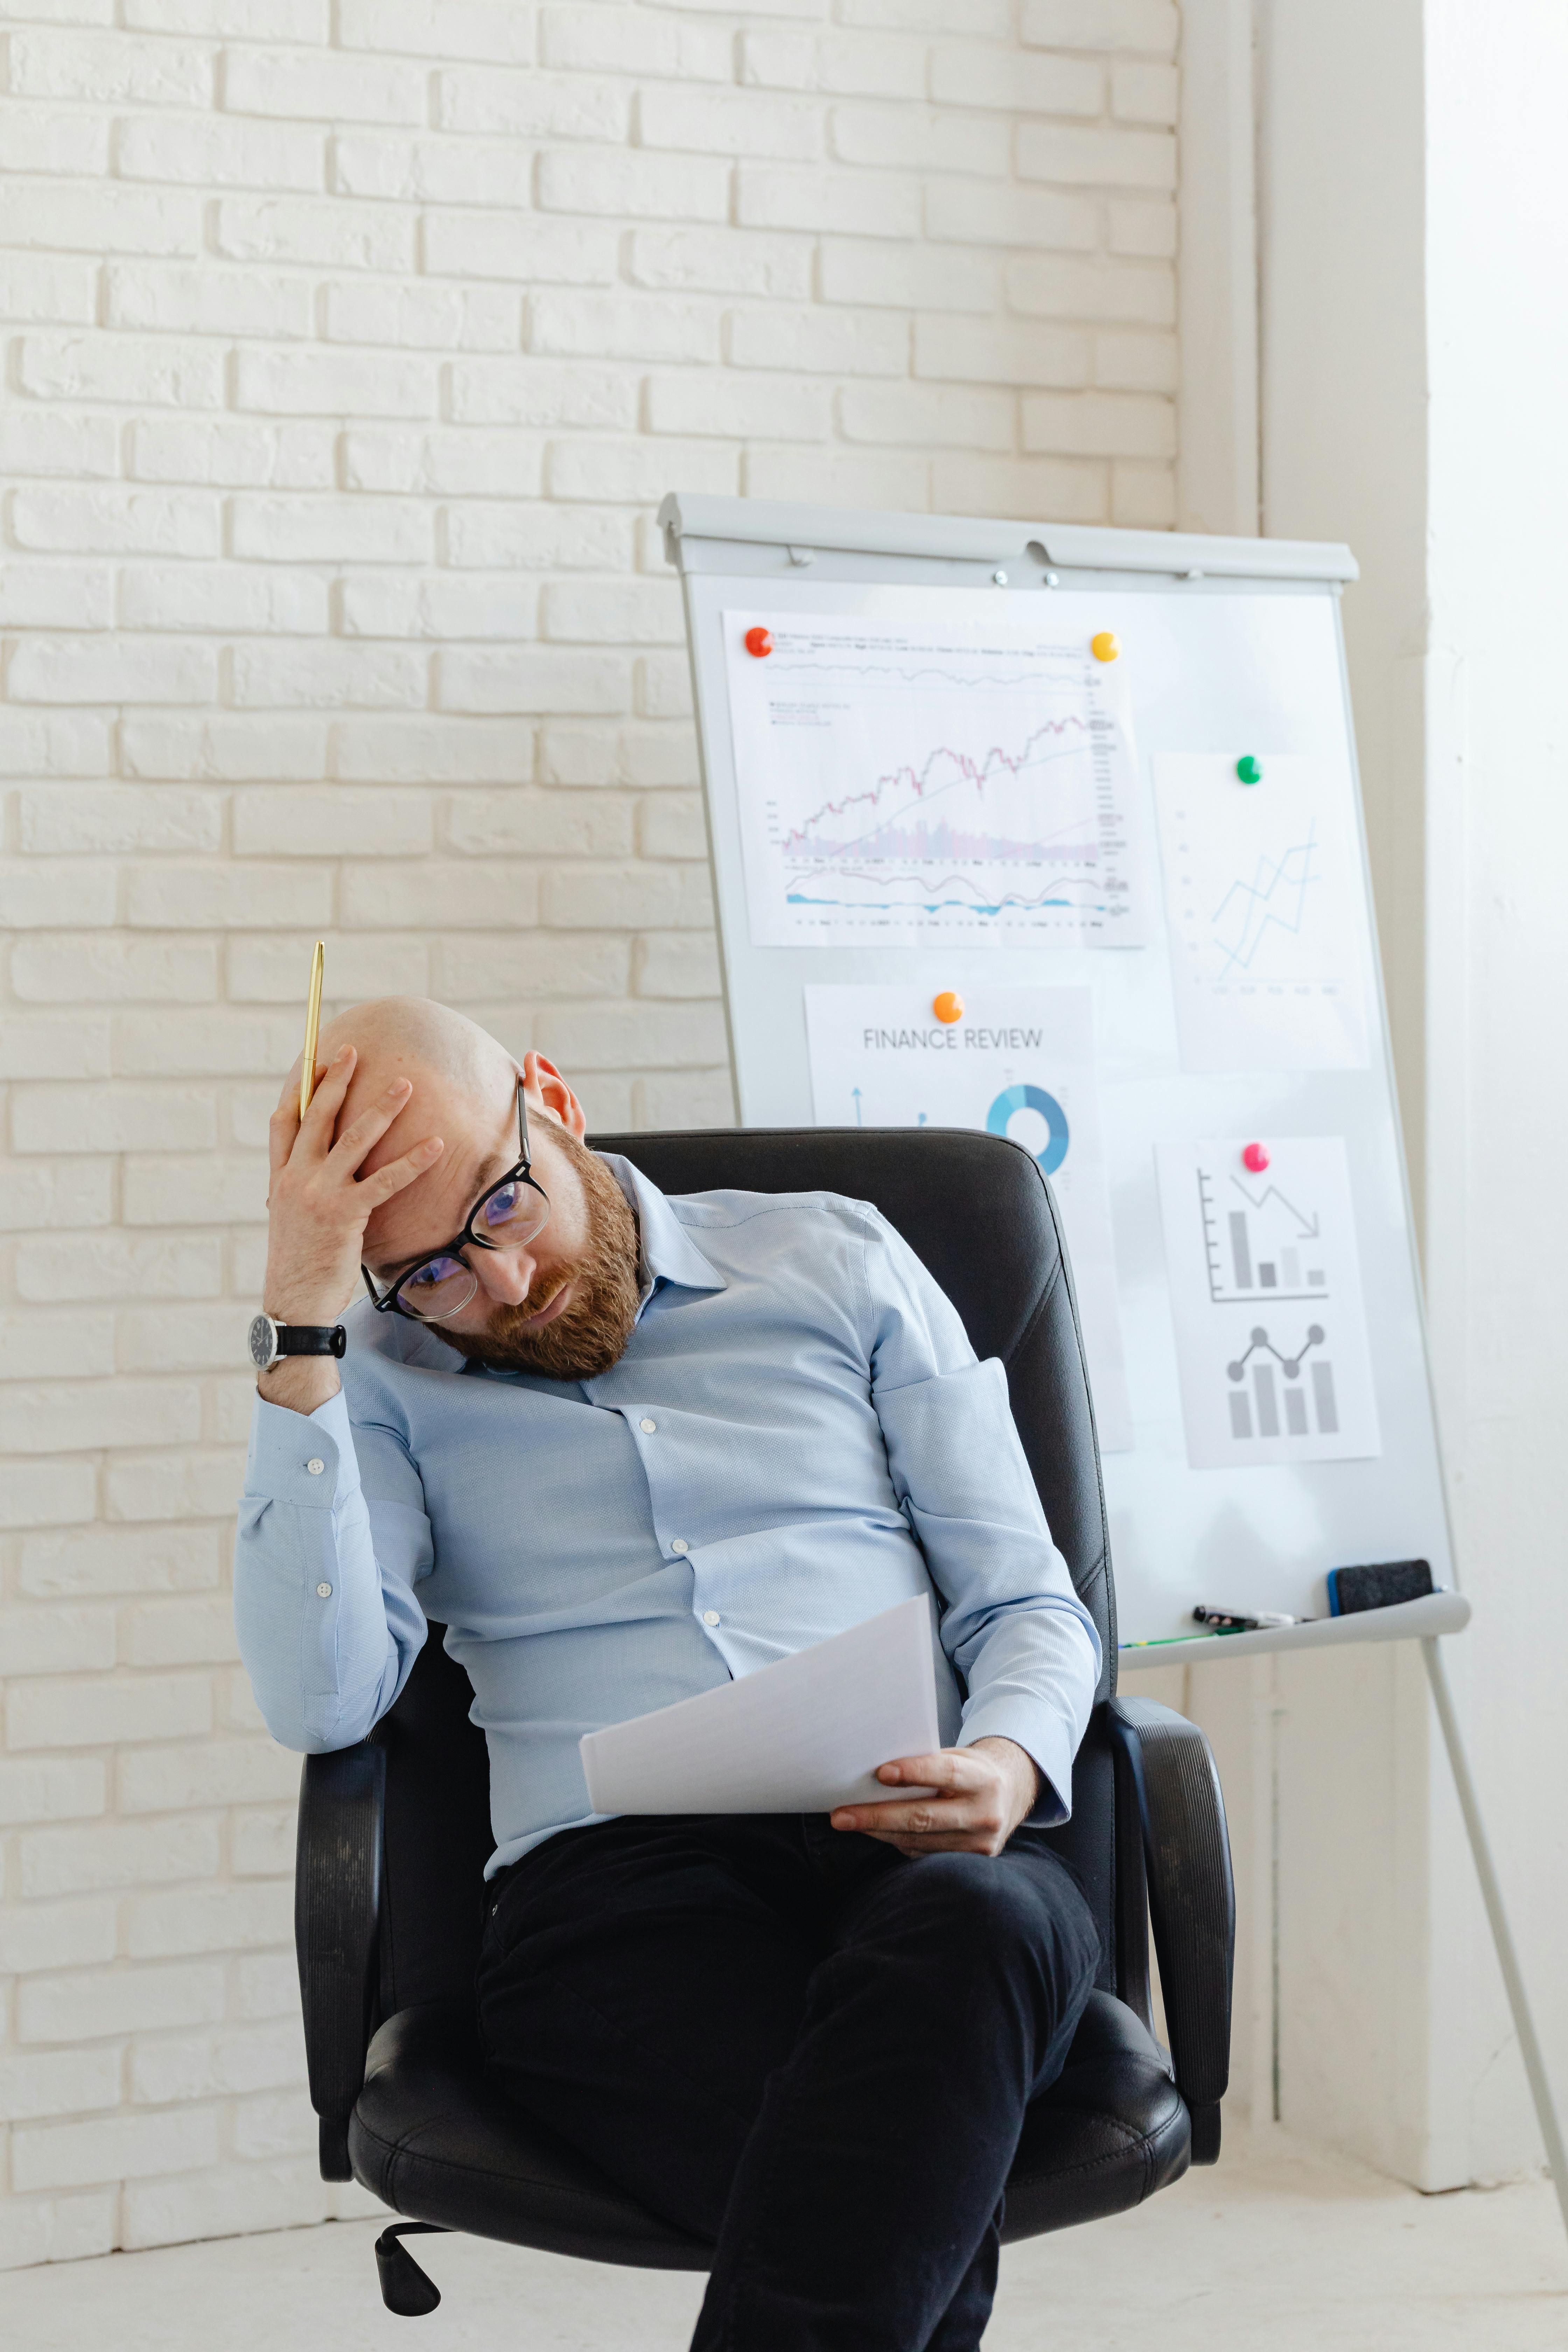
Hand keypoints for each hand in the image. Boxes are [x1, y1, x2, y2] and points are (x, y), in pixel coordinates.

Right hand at [258, 1046, 442, 1414]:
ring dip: (382, 1108)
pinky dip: (413, 1160)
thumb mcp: (290, 1219)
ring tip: (407, 1084)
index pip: (282, 1123)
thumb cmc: (300, 1263)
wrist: (294, 1303)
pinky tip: (436, 1144)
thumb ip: (301, 1190)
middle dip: (334, 1080)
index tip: (312, 1060)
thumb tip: (317, 1171)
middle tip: (353, 1050)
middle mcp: (296, 1180)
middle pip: (315, 1117)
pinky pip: (385, 1179)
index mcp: (280, 1179)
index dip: (297, 1089)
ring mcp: (319, 1194)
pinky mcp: (345, 1214)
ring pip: (353, 1139)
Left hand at [830, 1736, 1041, 1857]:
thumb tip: (875, 1772)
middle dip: (877, 1815)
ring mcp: (979, 1845)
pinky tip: (874, 1831)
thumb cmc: (971, 1771)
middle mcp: (985, 1814)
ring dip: (878, 1831)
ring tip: (847, 1822)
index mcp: (984, 1779)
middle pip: (924, 1817)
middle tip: (840, 1815)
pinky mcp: (969, 1863)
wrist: (1009, 1797)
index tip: (880, 1772)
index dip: (914, 1772)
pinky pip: (922, 1853)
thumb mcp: (959, 1758)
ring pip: (918, 1840)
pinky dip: (895, 1840)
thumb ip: (928, 1764)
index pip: (947, 1773)